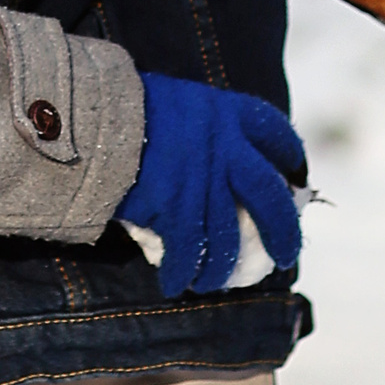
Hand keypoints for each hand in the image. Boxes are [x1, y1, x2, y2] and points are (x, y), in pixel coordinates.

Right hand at [116, 72, 305, 298]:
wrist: (89, 115)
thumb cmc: (124, 106)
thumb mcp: (175, 101)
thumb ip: (200, 124)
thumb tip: (209, 153)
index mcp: (226, 113)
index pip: (274, 132)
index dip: (290, 156)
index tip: (295, 176)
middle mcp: (224, 148)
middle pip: (270, 198)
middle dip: (284, 231)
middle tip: (285, 255)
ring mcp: (201, 181)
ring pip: (226, 238)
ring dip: (222, 268)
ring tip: (213, 281)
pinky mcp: (174, 207)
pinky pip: (186, 252)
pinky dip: (183, 273)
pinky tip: (176, 283)